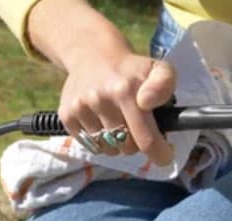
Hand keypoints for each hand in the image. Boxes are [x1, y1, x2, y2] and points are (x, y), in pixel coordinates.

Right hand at [59, 51, 176, 164]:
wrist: (92, 55)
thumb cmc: (131, 70)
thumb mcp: (158, 69)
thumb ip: (164, 85)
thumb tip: (147, 102)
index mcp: (126, 90)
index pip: (145, 139)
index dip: (159, 153)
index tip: (164, 155)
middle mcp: (101, 98)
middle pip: (127, 148)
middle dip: (136, 143)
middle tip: (137, 127)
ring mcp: (81, 107)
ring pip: (107, 149)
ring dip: (116, 144)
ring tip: (118, 124)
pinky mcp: (67, 114)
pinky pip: (89, 145)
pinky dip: (98, 141)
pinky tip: (101, 123)